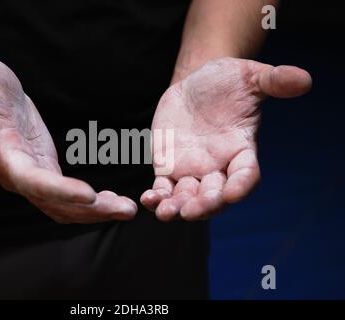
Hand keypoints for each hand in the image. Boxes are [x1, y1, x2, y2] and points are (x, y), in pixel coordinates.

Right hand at [0, 56, 136, 223]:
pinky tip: (112, 200)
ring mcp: (31, 177)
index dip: (58, 190)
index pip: (29, 179)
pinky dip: (90, 204)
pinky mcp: (43, 172)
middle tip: (126, 209)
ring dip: (95, 212)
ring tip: (127, 209)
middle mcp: (16, 174)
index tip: (89, 195)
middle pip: (53, 204)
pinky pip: (66, 199)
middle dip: (90, 211)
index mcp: (1, 153)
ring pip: (63, 208)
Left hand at [141, 58, 310, 220]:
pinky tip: (147, 200)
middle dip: (204, 204)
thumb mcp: (249, 76)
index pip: (245, 175)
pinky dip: (156, 198)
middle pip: (215, 196)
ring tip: (166, 212)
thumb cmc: (227, 82)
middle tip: (193, 210)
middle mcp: (218, 167)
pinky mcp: (168, 168)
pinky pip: (163, 189)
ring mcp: (192, 170)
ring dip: (177, 207)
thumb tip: (303, 79)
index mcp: (241, 150)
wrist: (195, 85)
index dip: (240, 186)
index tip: (231, 193)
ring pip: (187, 198)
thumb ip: (273, 81)